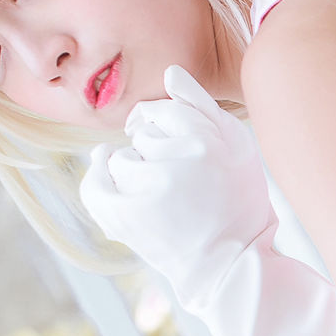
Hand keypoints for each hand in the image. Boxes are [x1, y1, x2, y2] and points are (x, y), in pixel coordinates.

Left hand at [80, 66, 271, 301]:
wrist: (232, 264)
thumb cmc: (238, 203)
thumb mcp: (237, 148)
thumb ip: (202, 107)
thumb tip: (169, 71)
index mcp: (211, 137)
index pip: (166, 110)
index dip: (169, 128)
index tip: (181, 150)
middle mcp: (181, 157)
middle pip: (142, 132)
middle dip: (153, 148)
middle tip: (178, 181)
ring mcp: (152, 186)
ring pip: (121, 159)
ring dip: (132, 173)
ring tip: (159, 198)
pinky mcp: (129, 214)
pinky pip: (98, 184)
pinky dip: (100, 181)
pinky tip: (109, 179)